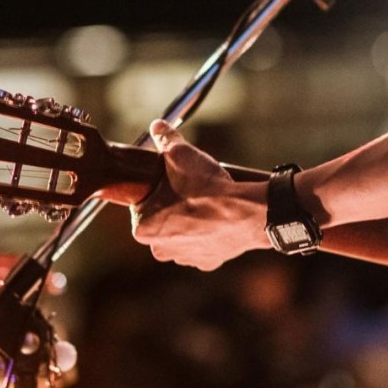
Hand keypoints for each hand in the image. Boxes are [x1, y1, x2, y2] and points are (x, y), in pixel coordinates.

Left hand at [130, 120, 268, 270]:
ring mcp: (185, 258)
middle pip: (161, 221)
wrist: (245, 212)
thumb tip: (158, 126)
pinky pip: (203, 245)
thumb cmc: (206, 188)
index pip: (142, 205)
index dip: (156, 190)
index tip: (170, 182)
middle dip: (172, 207)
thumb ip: (165, 139)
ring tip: (204, 203)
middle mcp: (160, 249)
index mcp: (142, 228)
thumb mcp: (180, 154)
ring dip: (190, 222)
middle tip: (189, 190)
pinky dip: (209, 233)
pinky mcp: (208, 262)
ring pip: (182, 235)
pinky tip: (217, 219)